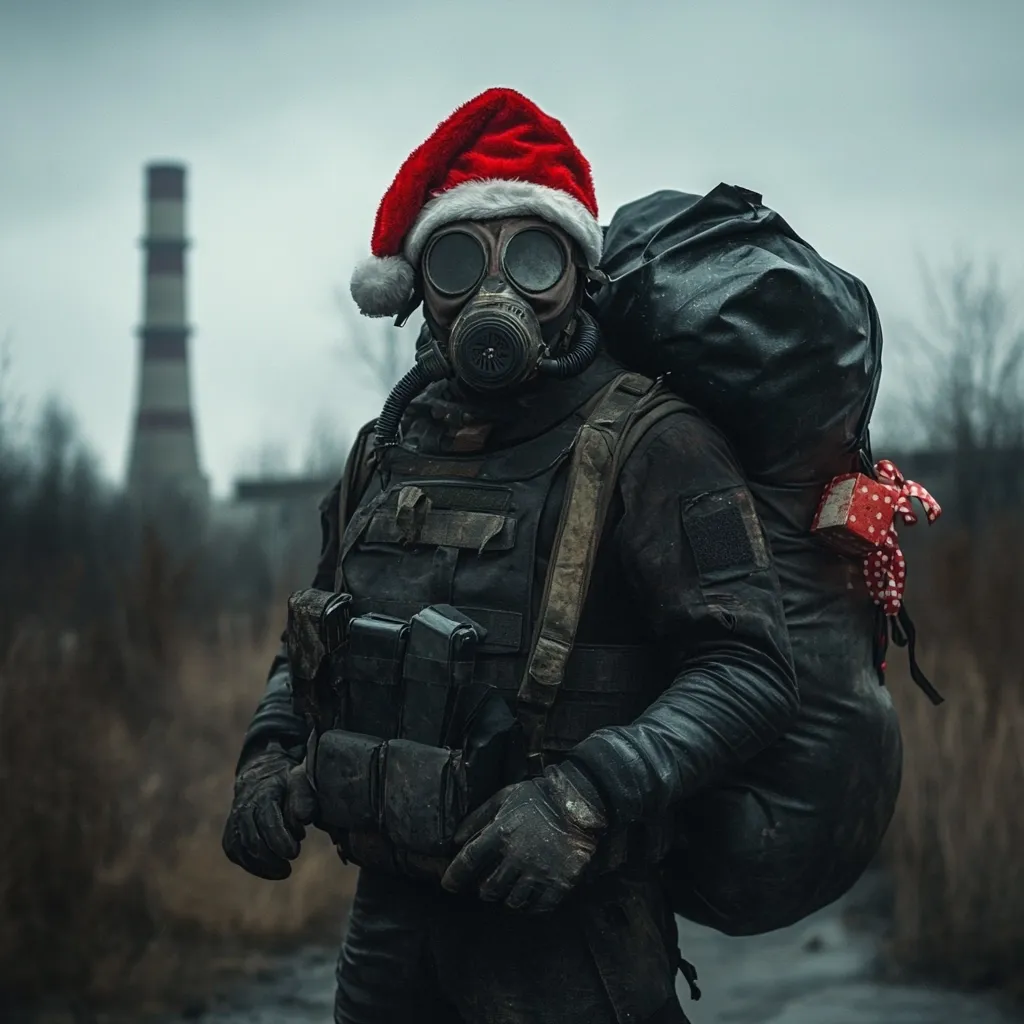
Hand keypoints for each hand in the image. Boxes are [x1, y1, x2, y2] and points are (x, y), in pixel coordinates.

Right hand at [222, 744, 316, 879]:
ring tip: (283, 872)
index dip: (279, 839)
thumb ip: (304, 798)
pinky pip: (235, 852)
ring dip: (261, 865)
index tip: (293, 853)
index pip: (266, 819)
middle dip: (270, 857)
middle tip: (289, 867)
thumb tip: (303, 818)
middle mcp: (243, 806)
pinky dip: (251, 865)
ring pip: (240, 848)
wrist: (261, 776)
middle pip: (252, 838)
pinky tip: (270, 871)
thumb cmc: (287, 782)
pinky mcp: (230, 833)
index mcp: (263, 792)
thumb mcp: (300, 781)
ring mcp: (234, 820)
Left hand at [440, 762, 606, 912]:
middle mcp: (516, 857)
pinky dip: (530, 906)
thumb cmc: (538, 797)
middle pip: (489, 888)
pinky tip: (530, 897)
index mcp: (501, 833)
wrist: (579, 802)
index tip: (448, 885)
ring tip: (511, 888)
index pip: (469, 862)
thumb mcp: (504, 798)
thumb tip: (456, 840)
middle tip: (489, 883)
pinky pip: (538, 907)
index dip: (455, 876)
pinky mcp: (559, 883)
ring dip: (507, 897)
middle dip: (484, 888)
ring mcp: (539, 873)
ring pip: (512, 901)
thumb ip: (478, 817)